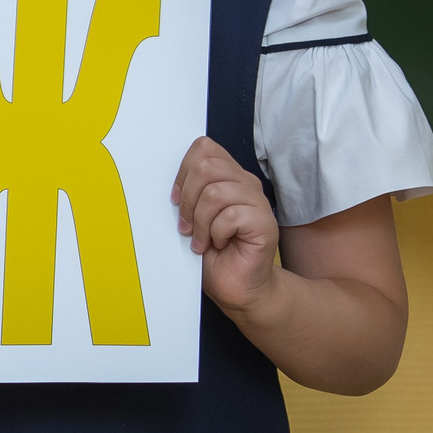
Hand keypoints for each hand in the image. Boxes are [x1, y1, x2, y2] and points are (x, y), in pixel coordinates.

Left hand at [173, 137, 280, 315]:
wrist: (235, 284)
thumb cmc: (212, 251)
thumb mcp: (190, 217)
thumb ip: (186, 193)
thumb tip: (166, 181)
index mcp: (228, 177)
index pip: (204, 148)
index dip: (183, 173)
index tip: (176, 201)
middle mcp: (245, 184)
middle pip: (207, 166)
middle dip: (188, 199)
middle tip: (187, 226)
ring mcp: (258, 203)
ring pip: (216, 193)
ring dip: (200, 222)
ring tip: (202, 239)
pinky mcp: (265, 223)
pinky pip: (231, 216)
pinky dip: (216, 233)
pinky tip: (218, 244)